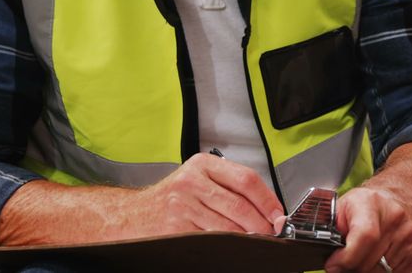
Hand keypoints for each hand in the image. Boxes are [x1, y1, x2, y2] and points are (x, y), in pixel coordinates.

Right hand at [136, 153, 284, 235]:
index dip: (267, 199)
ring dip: (247, 238)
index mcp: (202, 164)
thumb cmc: (170, 199)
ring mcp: (183, 205)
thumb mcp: (197, 179)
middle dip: (262, 224)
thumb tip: (266, 208)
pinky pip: (212, 240)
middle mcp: (191, 181)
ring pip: (229, 227)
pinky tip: (232, 247)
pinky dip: (228, 246)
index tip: (278, 214)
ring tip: (254, 241)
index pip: (246, 179)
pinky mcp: (177, 228)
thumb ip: (228, 187)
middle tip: (271, 233)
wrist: (133, 214)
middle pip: (240, 205)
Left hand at [324, 186, 411, 272]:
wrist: (396, 200)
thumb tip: (325, 252)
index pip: (365, 236)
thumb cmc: (366, 204)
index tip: (333, 265)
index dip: (346, 258)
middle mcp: (394, 218)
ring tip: (361, 258)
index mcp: (370, 203)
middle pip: (370, 261)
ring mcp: (409, 235)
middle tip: (343, 264)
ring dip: (367, 271)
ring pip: (382, 272)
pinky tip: (379, 257)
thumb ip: (332, 228)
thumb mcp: (343, 207)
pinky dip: (384, 272)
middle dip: (351, 268)